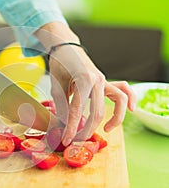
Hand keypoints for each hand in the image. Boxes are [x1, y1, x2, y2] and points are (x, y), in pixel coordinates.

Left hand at [35, 22, 135, 145]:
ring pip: (119, 101)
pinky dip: (130, 100)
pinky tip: (131, 110)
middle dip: (88, 130)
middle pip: (97, 112)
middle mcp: (98, 80)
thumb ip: (62, 105)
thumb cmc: (59, 64)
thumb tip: (65, 125)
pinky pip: (125, 90)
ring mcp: (104, 80)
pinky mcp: (107, 81)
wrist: (66, 47)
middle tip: (78, 140)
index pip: (77, 111)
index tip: (66, 140)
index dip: (71, 128)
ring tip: (106, 129)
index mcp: (83, 80)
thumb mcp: (56, 85)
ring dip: (115, 118)